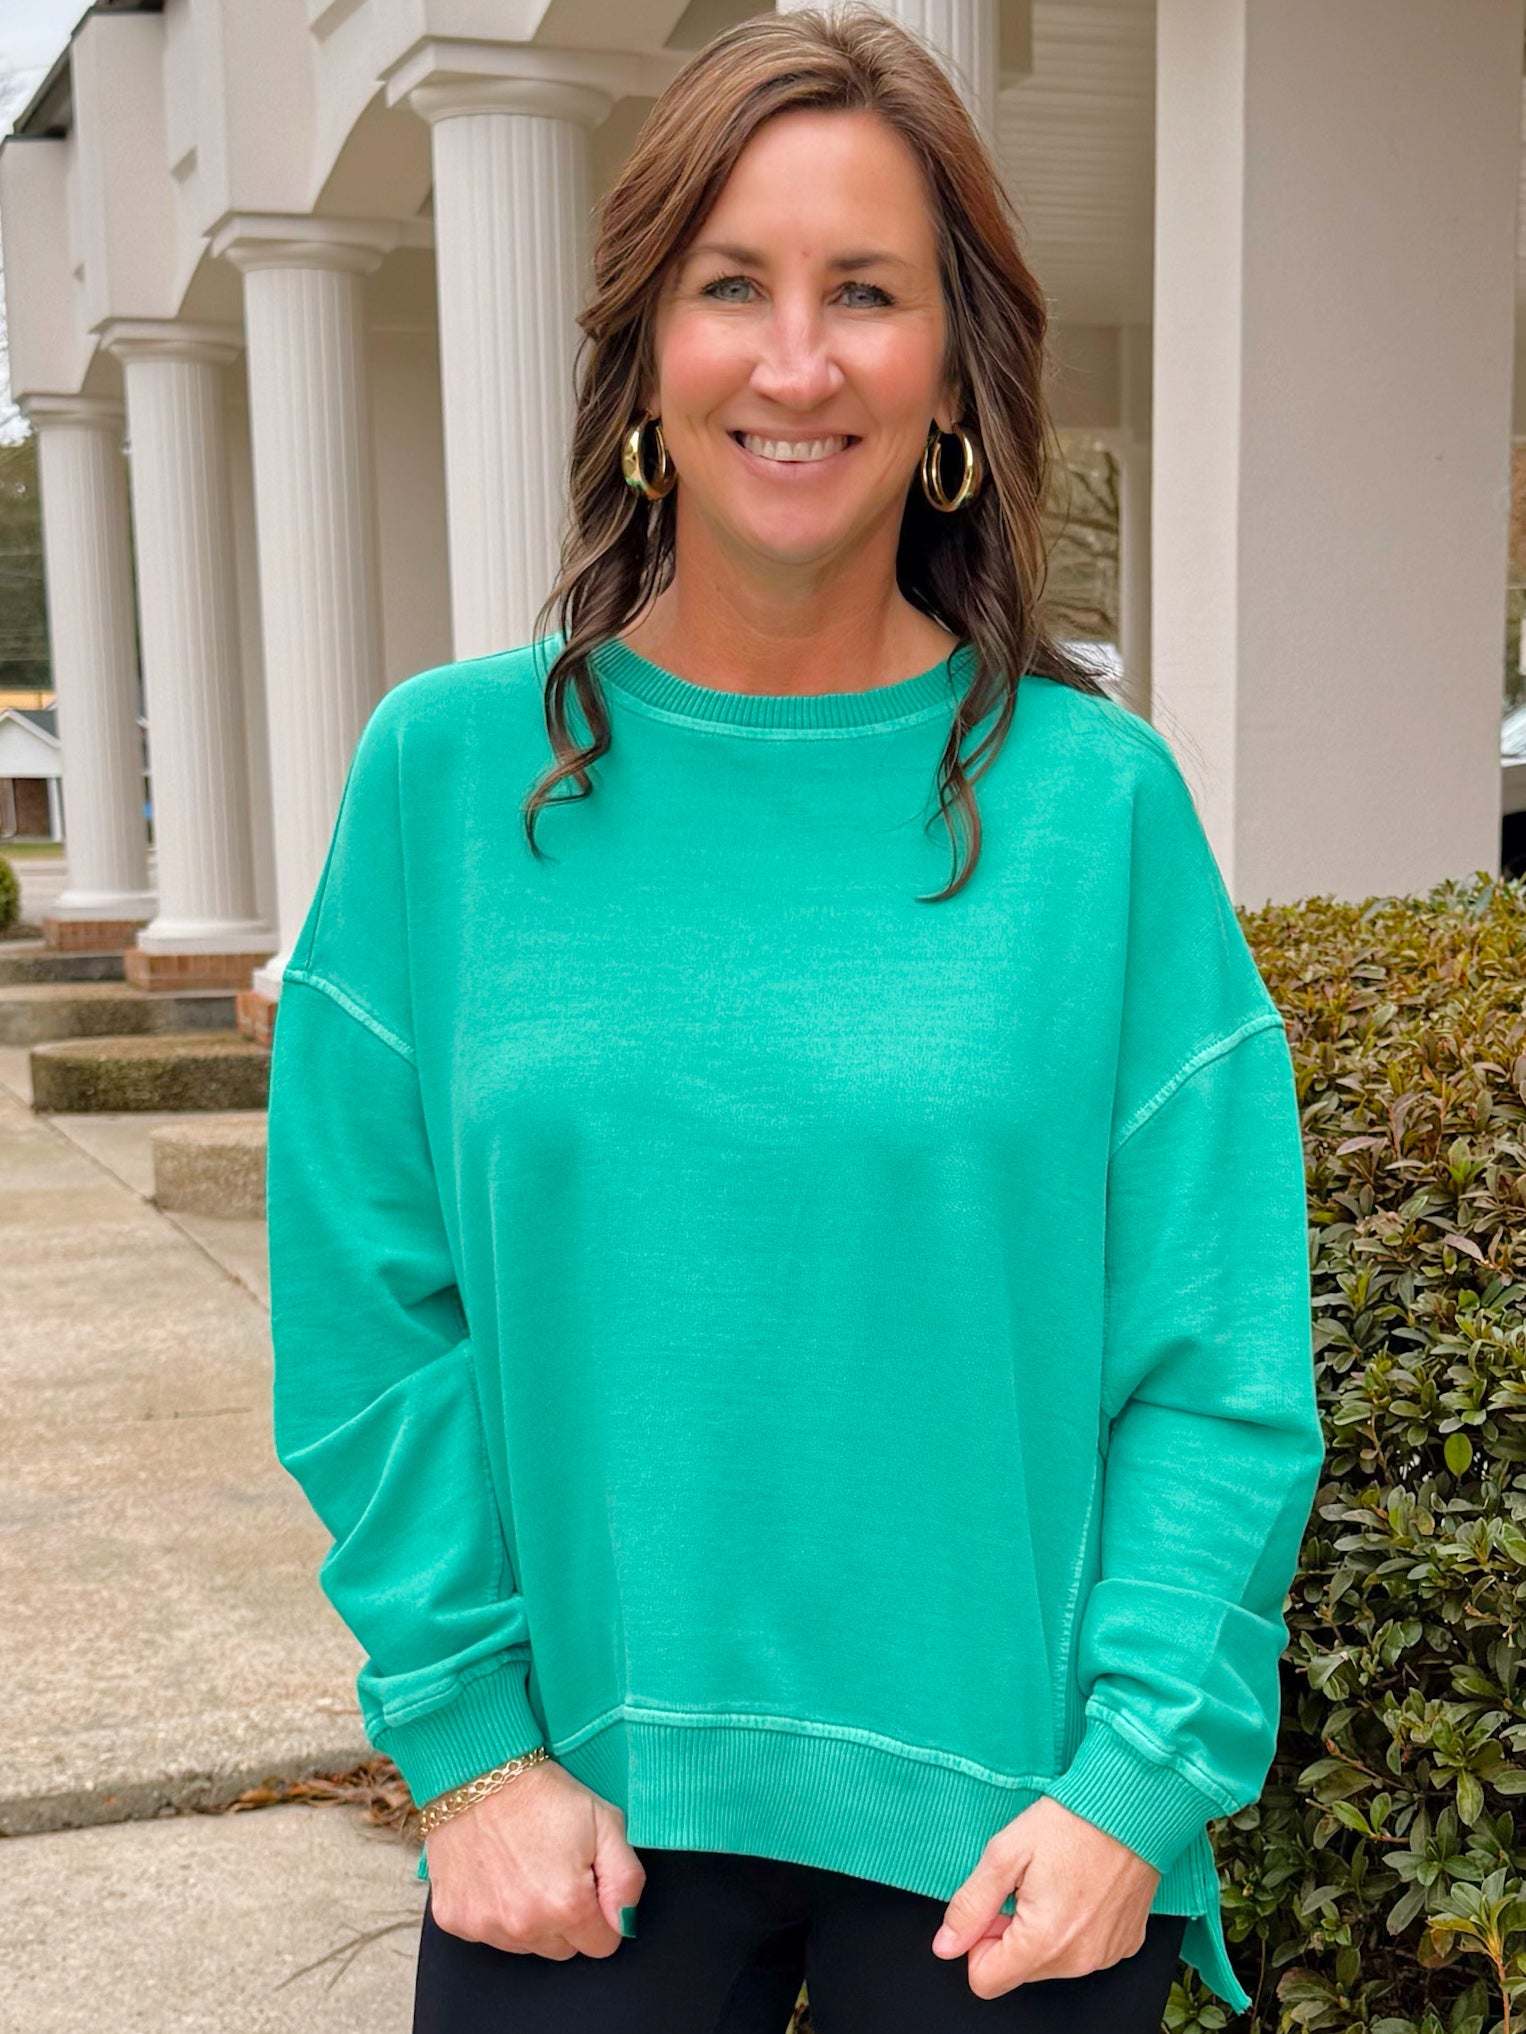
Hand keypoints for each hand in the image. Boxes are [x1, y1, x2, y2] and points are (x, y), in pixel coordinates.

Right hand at [423, 1757, 645, 1959]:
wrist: (476, 1773)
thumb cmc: (542, 1793)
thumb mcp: (604, 1820)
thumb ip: (626, 1878)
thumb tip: (624, 1922)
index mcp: (567, 1906)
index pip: (602, 1944)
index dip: (601, 1912)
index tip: (588, 1880)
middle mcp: (525, 1927)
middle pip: (563, 1949)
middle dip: (566, 1918)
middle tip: (555, 1868)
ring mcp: (486, 1926)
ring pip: (525, 1944)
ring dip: (529, 1917)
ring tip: (523, 1866)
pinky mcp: (453, 1919)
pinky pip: (487, 1933)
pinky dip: (493, 1909)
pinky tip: (494, 1871)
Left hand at [930, 1796, 1161, 1997]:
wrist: (1130, 1807)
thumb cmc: (1070, 1822)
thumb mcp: (1004, 1853)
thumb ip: (971, 1905)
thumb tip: (946, 1944)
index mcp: (1043, 1941)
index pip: (985, 1980)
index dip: (978, 1942)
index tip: (995, 1906)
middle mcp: (1078, 1960)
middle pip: (1018, 1971)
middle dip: (1011, 1933)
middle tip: (1024, 1885)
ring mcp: (1105, 1955)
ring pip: (1050, 1963)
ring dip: (1042, 1931)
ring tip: (1054, 1882)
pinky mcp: (1125, 1944)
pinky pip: (1083, 1952)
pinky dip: (1073, 1927)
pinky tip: (1080, 1889)